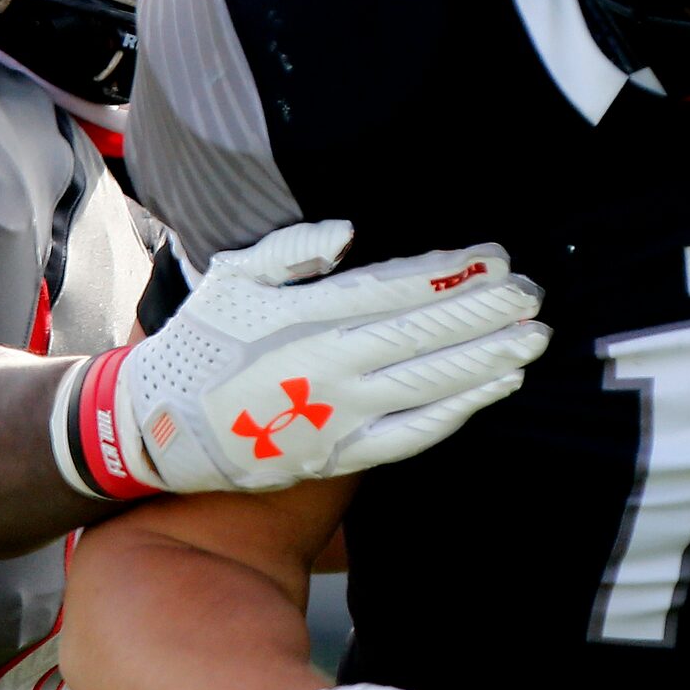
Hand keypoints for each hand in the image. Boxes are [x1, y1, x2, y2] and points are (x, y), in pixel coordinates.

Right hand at [55, 220, 547, 496]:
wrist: (156, 428)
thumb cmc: (199, 343)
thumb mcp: (233, 277)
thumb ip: (294, 250)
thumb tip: (351, 233)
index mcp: (307, 316)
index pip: (398, 290)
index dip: (452, 274)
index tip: (496, 259)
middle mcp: (330, 367)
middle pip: (426, 335)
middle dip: (486, 314)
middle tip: (533, 296)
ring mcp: (338, 416)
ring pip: (430, 386)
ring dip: (486, 361)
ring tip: (531, 340)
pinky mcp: (338, 457)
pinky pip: (411, 436)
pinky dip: (456, 412)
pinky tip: (491, 390)